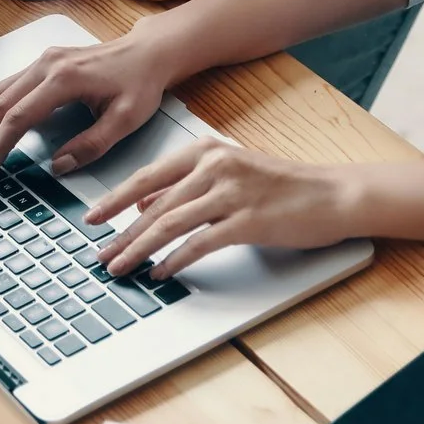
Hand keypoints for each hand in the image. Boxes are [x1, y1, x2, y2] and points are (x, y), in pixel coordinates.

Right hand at [0, 33, 174, 181]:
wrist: (147, 53)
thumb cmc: (140, 84)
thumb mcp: (126, 119)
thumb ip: (91, 145)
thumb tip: (57, 165)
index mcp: (63, 79)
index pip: (17, 117)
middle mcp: (45, 65)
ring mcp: (40, 62)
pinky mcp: (40, 64)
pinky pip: (2, 85)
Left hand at [93, 141, 361, 280]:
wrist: (332, 194)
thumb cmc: (281, 186)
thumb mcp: (227, 174)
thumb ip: (185, 186)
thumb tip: (144, 205)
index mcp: (204, 151)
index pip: (146, 176)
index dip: (114, 199)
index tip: (91, 217)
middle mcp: (213, 166)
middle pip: (153, 204)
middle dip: (121, 233)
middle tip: (99, 253)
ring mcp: (230, 192)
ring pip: (169, 223)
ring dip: (139, 248)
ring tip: (121, 266)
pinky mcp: (247, 220)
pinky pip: (199, 243)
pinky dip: (174, 260)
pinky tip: (160, 272)